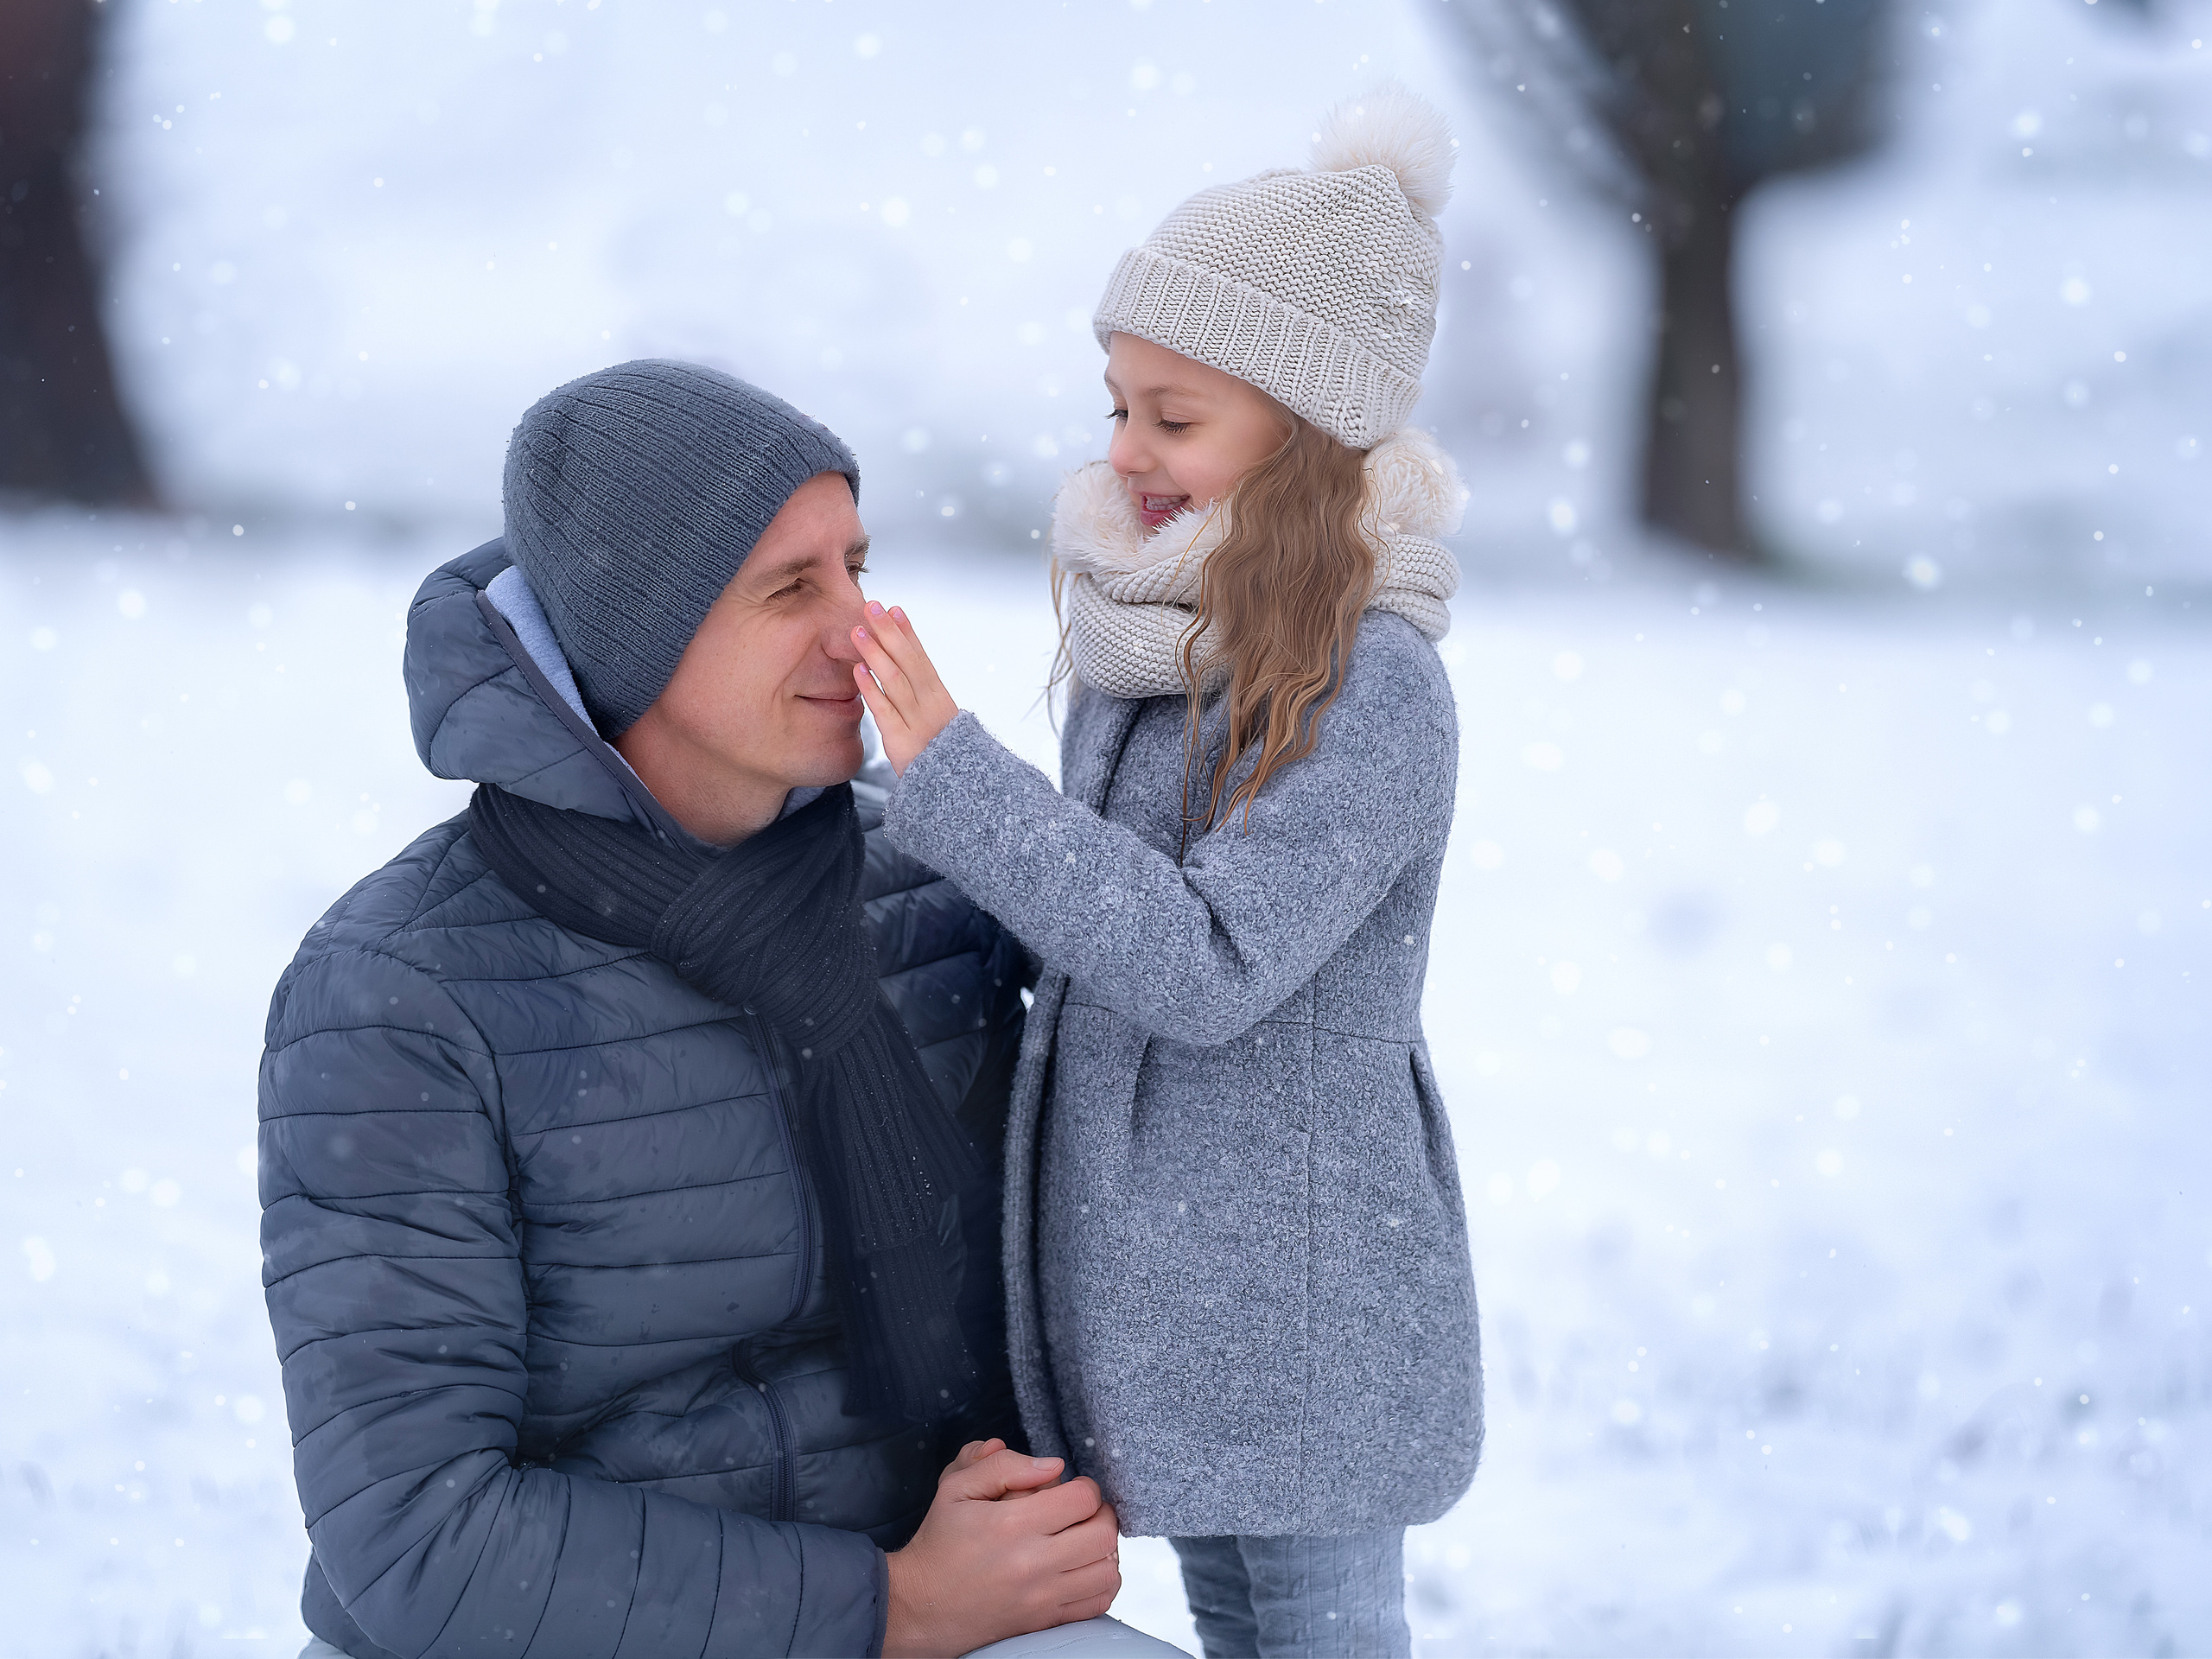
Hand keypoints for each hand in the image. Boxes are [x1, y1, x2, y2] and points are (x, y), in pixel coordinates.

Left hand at [853, 602, 959, 775]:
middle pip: (908, 661)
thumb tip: (902, 670)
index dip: (907, 632)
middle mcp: (930, 704)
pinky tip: (858, 670)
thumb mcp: (938, 720)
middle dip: (889, 632)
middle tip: (871, 606)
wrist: (957, 790)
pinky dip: (871, 689)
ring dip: (876, 652)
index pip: (921, 657)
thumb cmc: (942, 753)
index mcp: (939, 696)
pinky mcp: (902, 740)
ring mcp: (917, 721)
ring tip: (857, 631)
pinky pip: (885, 710)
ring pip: (895, 680)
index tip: (893, 608)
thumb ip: (921, 695)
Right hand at [882, 1446, 1120, 1657]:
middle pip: (1104, 1535)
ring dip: (1105, 1549)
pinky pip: (1098, 1603)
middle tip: (1082, 1511)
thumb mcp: (956, 1487)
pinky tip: (1083, 1568)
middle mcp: (1032, 1563)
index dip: (1084, 1486)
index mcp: (1011, 1525)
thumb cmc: (941, 1541)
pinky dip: (1102, 1583)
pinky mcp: (1045, 1621)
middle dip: (1101, 1514)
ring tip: (1084, 1538)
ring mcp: (1042, 1597)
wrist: (922, 1604)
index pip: (1083, 1498)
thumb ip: (1003, 1465)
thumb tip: (1053, 1465)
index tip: (1069, 1489)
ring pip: (1108, 1571)